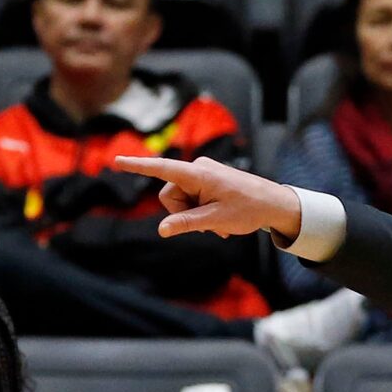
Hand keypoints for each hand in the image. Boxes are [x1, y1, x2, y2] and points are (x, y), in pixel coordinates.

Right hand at [111, 153, 303, 243]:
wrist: (275, 204)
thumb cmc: (249, 209)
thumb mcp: (216, 220)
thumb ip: (187, 223)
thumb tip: (162, 229)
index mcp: (198, 174)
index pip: (161, 169)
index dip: (137, 167)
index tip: (116, 161)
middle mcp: (197, 168)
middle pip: (170, 195)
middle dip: (182, 213)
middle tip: (209, 225)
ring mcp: (203, 174)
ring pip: (181, 200)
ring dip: (194, 216)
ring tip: (218, 225)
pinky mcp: (208, 180)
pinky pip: (193, 198)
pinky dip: (202, 212)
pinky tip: (220, 223)